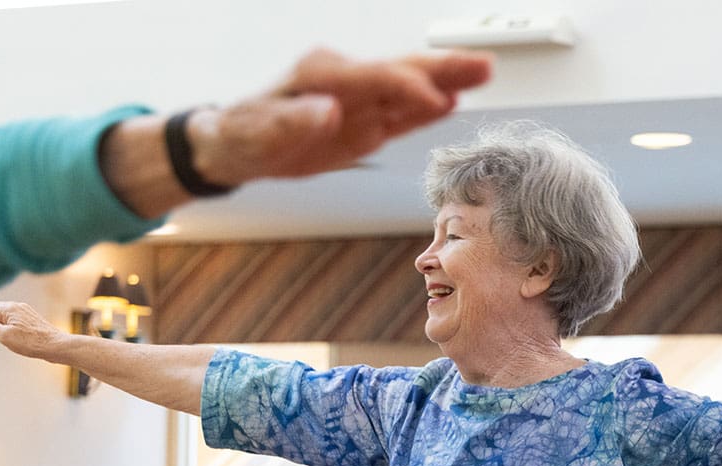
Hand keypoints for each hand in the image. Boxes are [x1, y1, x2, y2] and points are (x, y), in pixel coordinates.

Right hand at [0, 299, 68, 360]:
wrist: (58, 346)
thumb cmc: (33, 343)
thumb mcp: (5, 336)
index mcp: (9, 309)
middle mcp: (17, 307)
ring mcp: (25, 313)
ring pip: (4, 312)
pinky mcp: (31, 320)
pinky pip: (12, 317)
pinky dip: (3, 318)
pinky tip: (4, 322)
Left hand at [189, 48, 493, 184]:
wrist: (237, 144)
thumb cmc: (244, 136)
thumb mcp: (258, 134)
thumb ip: (292, 123)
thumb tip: (328, 111)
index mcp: (322, 75)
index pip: (375, 77)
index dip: (407, 88)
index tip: (438, 100)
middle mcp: (346, 82)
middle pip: (402, 70)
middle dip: (443, 68)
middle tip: (484, 64)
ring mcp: (359, 102)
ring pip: (409, 89)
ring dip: (446, 83)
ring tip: (484, 73)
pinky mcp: (364, 123)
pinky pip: (400, 116)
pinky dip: (425, 109)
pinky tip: (451, 102)